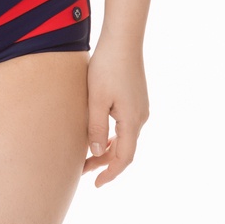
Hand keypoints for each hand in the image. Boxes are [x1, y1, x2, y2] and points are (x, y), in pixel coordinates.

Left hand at [82, 34, 149, 186]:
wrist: (123, 39)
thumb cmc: (107, 67)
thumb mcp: (97, 99)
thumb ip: (96, 127)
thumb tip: (95, 152)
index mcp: (132, 121)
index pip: (124, 158)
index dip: (111, 173)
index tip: (96, 184)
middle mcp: (140, 117)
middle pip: (124, 149)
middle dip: (104, 163)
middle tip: (83, 171)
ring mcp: (140, 108)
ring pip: (124, 138)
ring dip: (107, 148)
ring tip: (87, 155)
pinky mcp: (136, 99)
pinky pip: (125, 125)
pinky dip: (112, 135)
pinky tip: (98, 134)